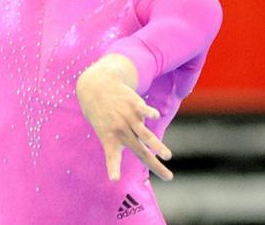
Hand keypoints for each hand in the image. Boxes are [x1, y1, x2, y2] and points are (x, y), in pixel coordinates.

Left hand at [76, 64, 173, 181]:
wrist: (95, 87)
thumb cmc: (99, 112)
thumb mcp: (103, 129)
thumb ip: (121, 140)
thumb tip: (143, 146)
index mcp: (110, 139)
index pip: (112, 157)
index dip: (113, 168)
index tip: (114, 178)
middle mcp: (121, 130)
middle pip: (141, 152)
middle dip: (156, 166)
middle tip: (169, 177)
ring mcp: (128, 117)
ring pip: (146, 134)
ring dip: (158, 146)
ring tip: (167, 156)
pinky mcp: (133, 104)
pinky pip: (143, 110)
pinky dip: (149, 113)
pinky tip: (154, 115)